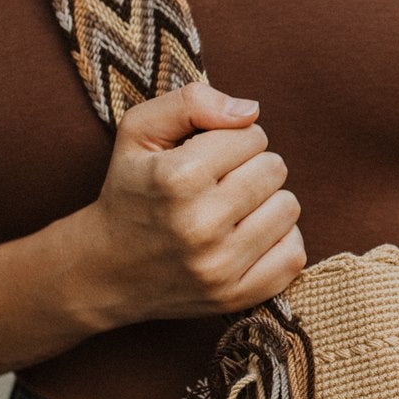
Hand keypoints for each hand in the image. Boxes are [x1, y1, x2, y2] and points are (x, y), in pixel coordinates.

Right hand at [74, 81, 306, 327]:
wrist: (105, 269)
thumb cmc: (130, 190)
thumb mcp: (138, 131)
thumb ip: (191, 102)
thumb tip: (251, 111)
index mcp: (177, 178)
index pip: (252, 135)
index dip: (233, 138)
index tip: (209, 155)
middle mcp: (200, 225)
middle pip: (275, 169)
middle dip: (251, 167)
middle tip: (220, 182)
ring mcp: (219, 266)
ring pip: (289, 208)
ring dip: (267, 202)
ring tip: (233, 208)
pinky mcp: (235, 296)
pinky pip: (293, 255)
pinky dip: (278, 240)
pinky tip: (249, 235)